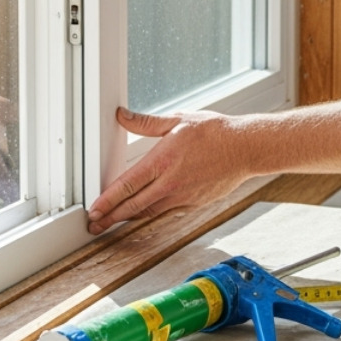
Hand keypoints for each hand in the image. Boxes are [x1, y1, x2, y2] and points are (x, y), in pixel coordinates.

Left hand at [86, 106, 256, 233]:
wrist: (246, 149)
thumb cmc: (217, 133)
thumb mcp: (179, 120)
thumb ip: (147, 122)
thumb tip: (123, 116)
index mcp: (162, 162)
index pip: (126, 187)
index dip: (107, 201)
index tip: (94, 210)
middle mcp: (170, 184)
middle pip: (133, 207)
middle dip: (110, 217)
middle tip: (94, 224)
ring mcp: (182, 197)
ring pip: (148, 212)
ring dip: (128, 218)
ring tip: (113, 220)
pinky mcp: (193, 203)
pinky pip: (166, 210)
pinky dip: (150, 213)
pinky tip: (143, 212)